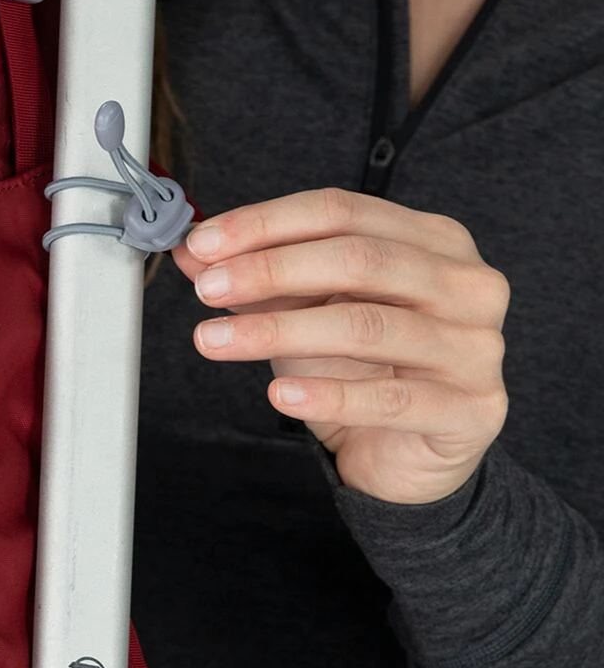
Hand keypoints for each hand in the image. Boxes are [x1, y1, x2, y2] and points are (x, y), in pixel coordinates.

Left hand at [172, 187, 509, 503]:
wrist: (408, 456)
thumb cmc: (364, 372)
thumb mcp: (305, 315)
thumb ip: (259, 280)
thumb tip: (191, 253)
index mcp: (433, 241)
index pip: (343, 212)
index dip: (267, 223)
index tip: (203, 244)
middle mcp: (466, 284)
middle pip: (361, 260)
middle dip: (272, 269)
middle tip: (208, 289)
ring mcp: (476, 347)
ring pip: (367, 326)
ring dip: (278, 332)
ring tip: (212, 341)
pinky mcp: (470, 409)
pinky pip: (389, 399)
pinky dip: (327, 395)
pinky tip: (279, 395)